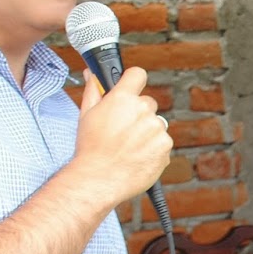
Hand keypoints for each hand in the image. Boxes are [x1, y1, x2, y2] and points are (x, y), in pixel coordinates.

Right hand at [72, 68, 171, 207]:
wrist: (99, 180)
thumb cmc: (90, 149)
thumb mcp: (86, 115)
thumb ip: (94, 90)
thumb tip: (93, 74)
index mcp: (122, 98)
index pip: (138, 74)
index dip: (133, 81)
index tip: (131, 88)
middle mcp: (143, 110)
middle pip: (148, 103)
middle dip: (138, 114)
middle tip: (122, 131)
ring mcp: (156, 128)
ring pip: (156, 124)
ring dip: (147, 132)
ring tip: (128, 147)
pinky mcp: (166, 146)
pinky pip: (162, 143)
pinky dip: (154, 149)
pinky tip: (137, 157)